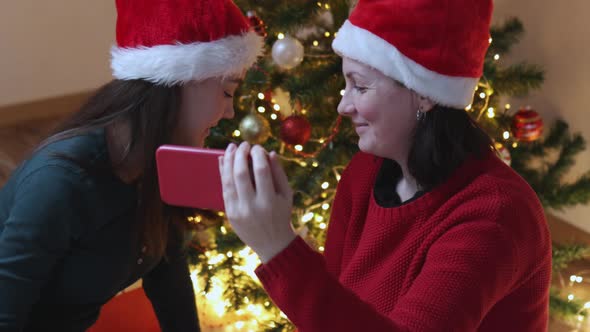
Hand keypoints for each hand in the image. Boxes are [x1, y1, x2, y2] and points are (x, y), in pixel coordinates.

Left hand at [220, 142, 295, 262]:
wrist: (272, 244)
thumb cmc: (282, 215)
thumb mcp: (286, 195)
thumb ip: (279, 173)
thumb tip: (270, 152)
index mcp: (269, 201)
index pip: (261, 171)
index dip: (258, 155)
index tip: (258, 147)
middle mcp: (252, 206)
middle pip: (241, 173)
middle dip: (240, 154)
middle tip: (243, 144)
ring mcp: (238, 211)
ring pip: (228, 180)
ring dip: (228, 160)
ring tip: (231, 147)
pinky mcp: (229, 213)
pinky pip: (224, 189)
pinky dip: (223, 173)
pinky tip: (224, 160)